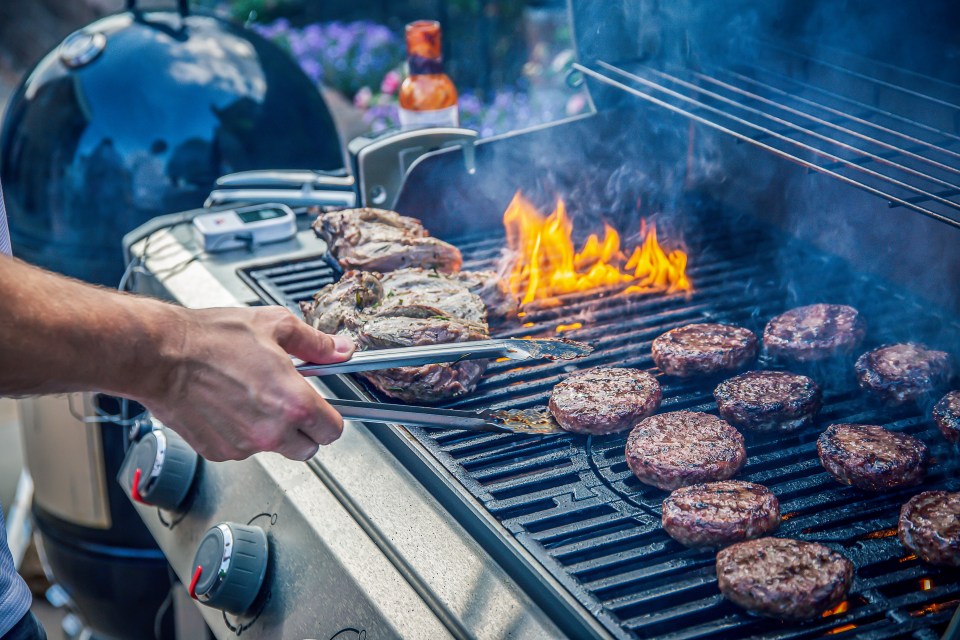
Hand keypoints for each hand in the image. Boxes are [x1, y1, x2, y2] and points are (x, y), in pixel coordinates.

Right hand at [140, 306, 354, 461]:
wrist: (160, 354)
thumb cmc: (211, 339)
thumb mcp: (275, 326)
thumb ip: (314, 343)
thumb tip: (339, 349)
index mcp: (293, 403)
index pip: (333, 430)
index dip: (330, 417)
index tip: (324, 408)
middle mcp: (271, 432)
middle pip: (308, 449)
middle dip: (305, 429)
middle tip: (290, 404)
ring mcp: (243, 446)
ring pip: (274, 449)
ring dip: (272, 431)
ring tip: (254, 397)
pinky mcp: (217, 452)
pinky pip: (242, 449)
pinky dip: (241, 433)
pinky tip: (230, 406)